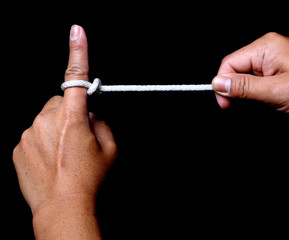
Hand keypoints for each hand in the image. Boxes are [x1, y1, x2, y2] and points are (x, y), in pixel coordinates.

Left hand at [13, 25, 116, 238]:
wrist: (63, 206)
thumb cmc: (89, 179)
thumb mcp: (110, 149)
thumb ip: (102, 122)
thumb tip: (91, 113)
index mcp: (72, 118)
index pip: (76, 77)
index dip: (78, 52)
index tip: (76, 31)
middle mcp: (47, 120)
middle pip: (60, 102)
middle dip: (70, 112)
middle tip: (78, 136)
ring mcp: (29, 133)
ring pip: (46, 118)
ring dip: (56, 128)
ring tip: (65, 152)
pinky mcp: (18, 146)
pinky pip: (34, 132)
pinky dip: (43, 140)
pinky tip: (52, 159)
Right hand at [212, 32, 288, 113]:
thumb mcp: (275, 92)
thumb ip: (243, 88)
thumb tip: (218, 83)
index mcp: (265, 47)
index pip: (229, 63)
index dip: (224, 85)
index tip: (226, 104)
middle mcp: (268, 47)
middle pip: (237, 69)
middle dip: (239, 90)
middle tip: (247, 107)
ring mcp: (274, 56)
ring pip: (247, 76)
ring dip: (251, 92)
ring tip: (267, 101)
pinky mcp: (279, 65)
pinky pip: (259, 78)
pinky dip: (260, 91)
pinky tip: (271, 98)